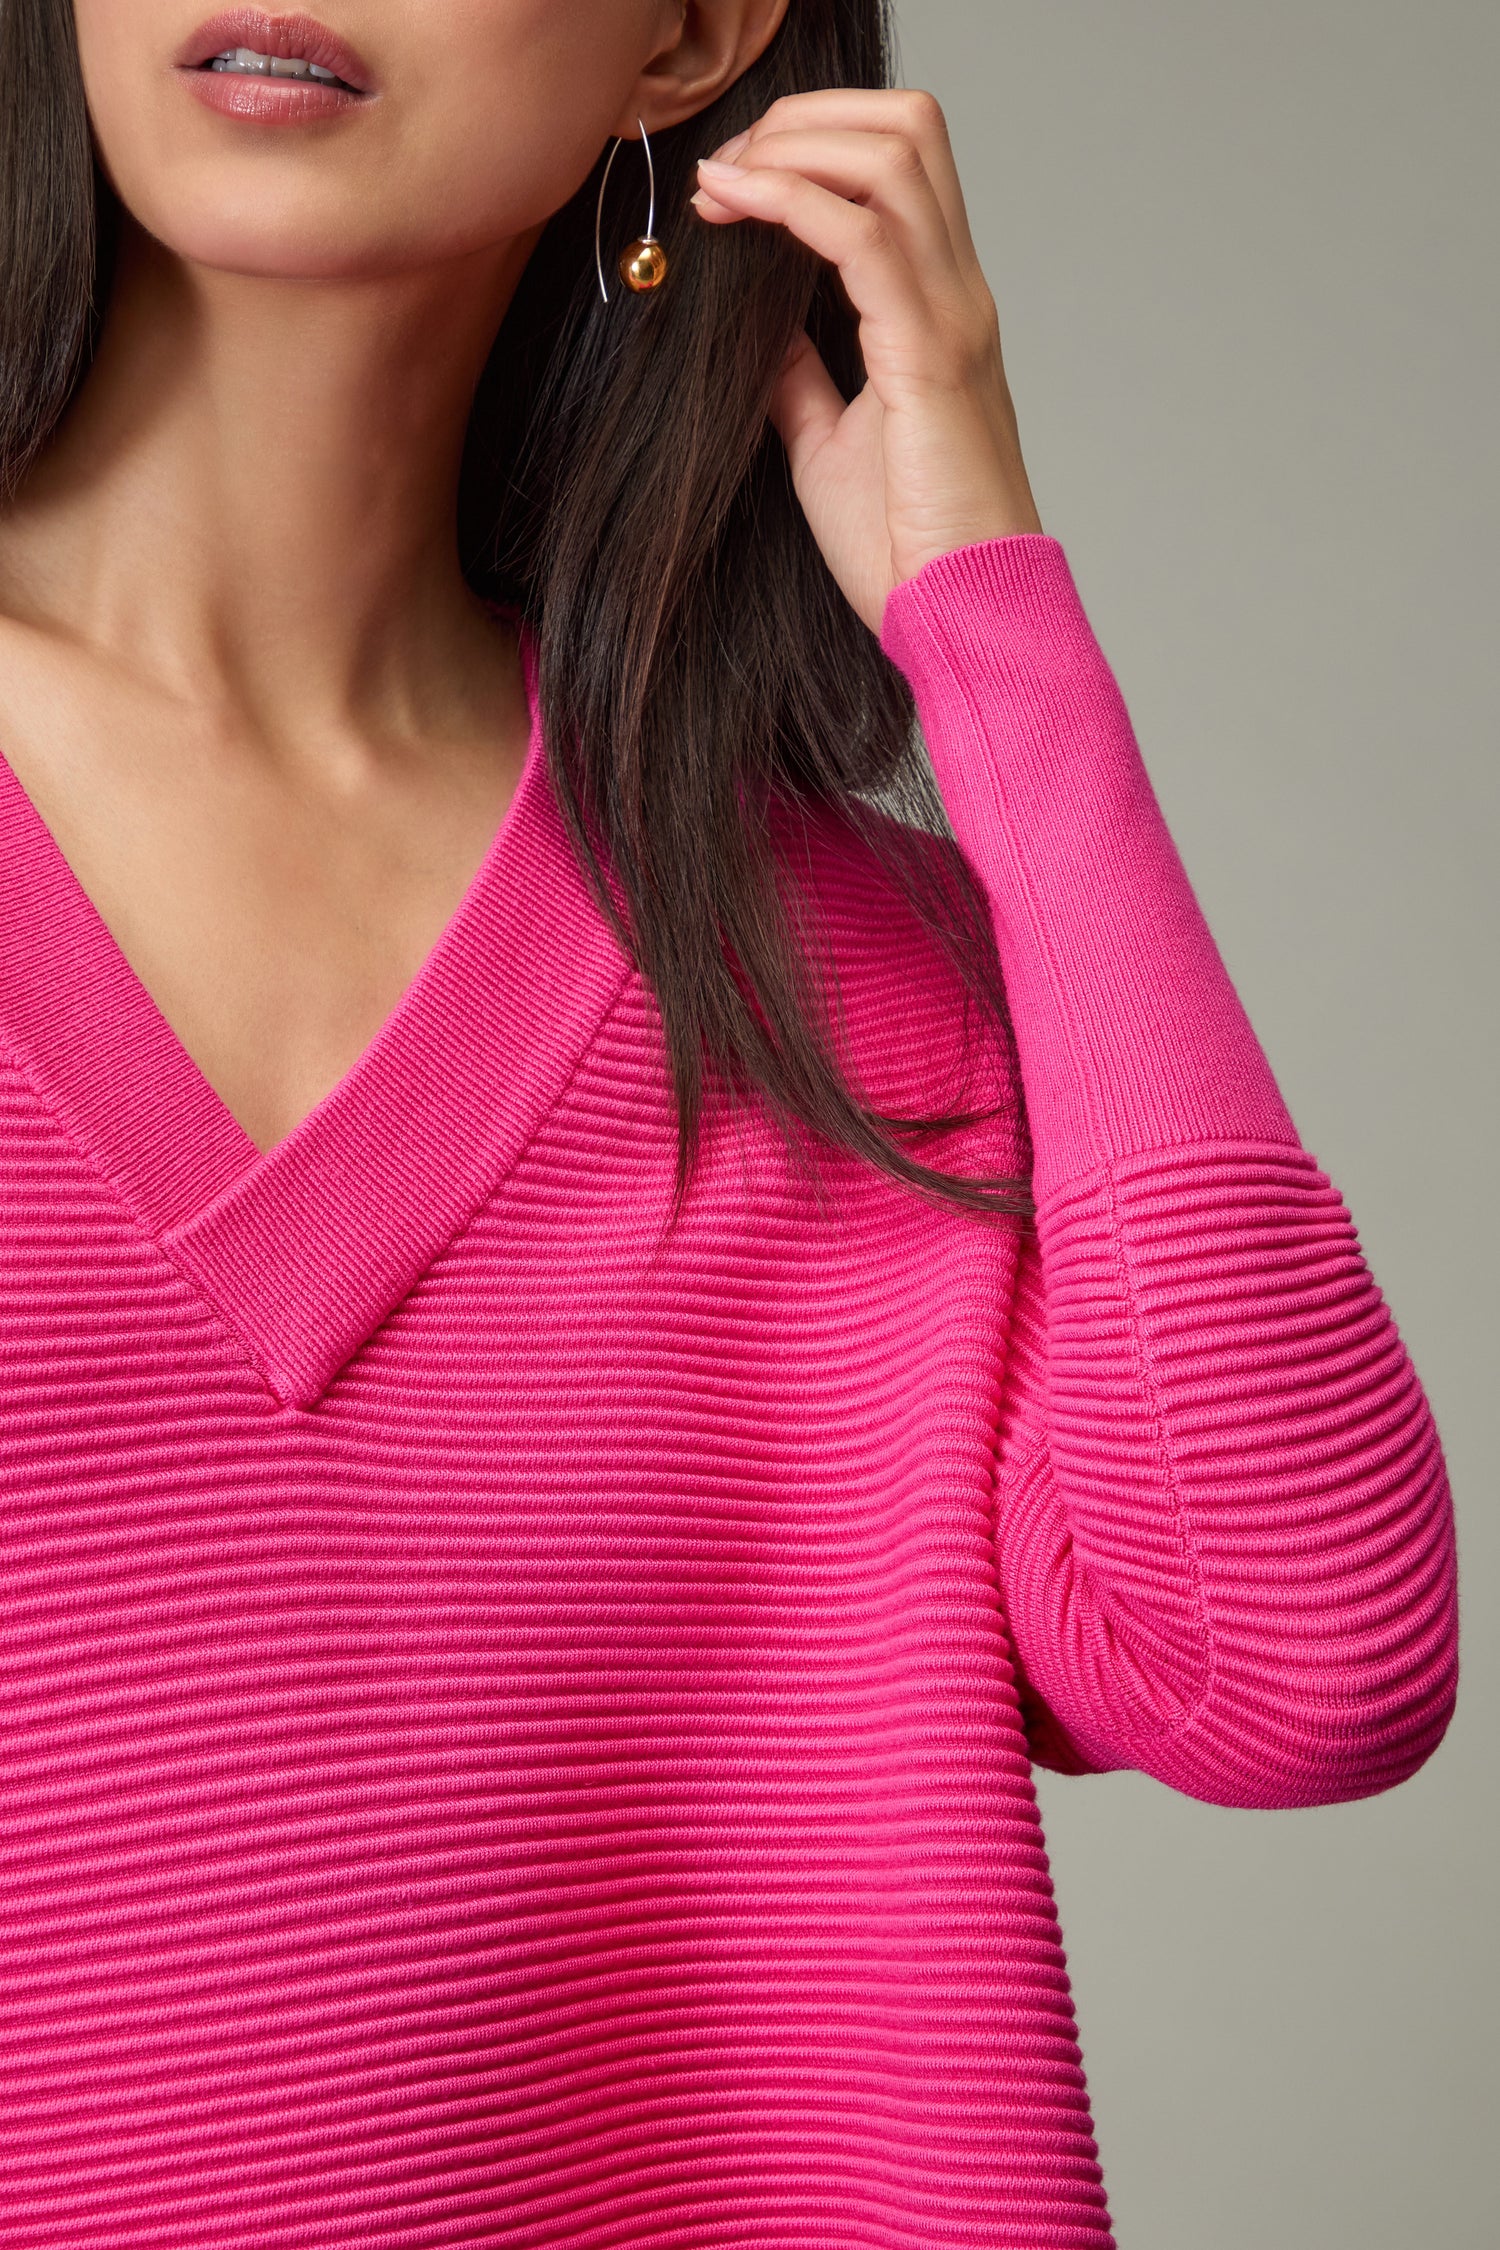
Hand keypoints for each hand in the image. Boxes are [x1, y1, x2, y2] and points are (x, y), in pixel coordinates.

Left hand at [691, 88, 1044, 637]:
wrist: (958, 614)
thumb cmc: (906, 551)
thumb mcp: (828, 445)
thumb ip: (801, 376)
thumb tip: (756, 327)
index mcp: (941, 310)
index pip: (899, 166)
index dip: (814, 144)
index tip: (730, 181)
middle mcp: (958, 296)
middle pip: (907, 129)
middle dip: (806, 119)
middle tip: (727, 163)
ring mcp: (951, 319)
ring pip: (891, 158)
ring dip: (794, 146)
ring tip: (723, 178)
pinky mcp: (929, 357)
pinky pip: (863, 238)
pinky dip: (791, 201)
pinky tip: (734, 205)